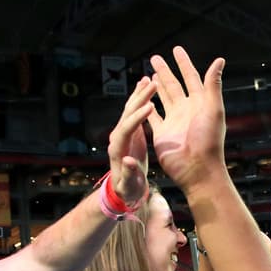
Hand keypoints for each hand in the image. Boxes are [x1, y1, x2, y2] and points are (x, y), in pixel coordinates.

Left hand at [108, 76, 156, 205]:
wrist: (124, 190)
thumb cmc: (128, 191)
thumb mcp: (129, 186)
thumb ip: (129, 174)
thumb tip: (129, 161)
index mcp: (117, 150)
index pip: (126, 129)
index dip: (137, 118)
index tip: (150, 106)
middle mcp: (117, 138)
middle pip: (127, 114)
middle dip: (139, 99)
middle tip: (152, 84)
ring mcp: (122, 133)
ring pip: (130, 110)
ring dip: (139, 95)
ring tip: (149, 80)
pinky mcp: (129, 132)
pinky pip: (133, 113)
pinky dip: (139, 100)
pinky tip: (145, 89)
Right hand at [148, 47, 227, 190]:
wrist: (197, 169)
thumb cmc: (209, 141)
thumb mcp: (214, 109)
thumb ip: (213, 85)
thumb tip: (220, 59)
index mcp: (200, 103)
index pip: (191, 77)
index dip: (184, 63)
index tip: (176, 49)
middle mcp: (186, 110)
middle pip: (174, 85)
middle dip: (165, 71)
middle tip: (155, 57)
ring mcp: (173, 121)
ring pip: (162, 98)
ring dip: (156, 86)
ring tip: (149, 74)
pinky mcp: (162, 133)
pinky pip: (152, 116)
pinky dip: (146, 106)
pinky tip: (142, 98)